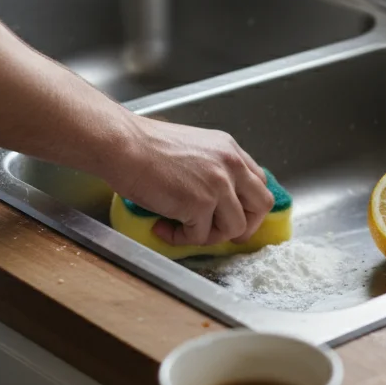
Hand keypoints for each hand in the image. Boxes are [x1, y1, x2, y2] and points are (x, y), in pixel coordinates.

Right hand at [106, 115, 274, 246]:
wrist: (124, 146)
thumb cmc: (145, 146)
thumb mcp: (194, 147)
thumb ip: (213, 167)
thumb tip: (218, 197)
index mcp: (230, 150)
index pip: (258, 182)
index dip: (249, 205)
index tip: (235, 216)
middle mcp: (231, 165)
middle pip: (261, 206)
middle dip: (245, 226)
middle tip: (221, 233)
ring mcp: (218, 186)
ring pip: (234, 228)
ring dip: (209, 236)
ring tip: (183, 229)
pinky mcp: (199, 204)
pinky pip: (199, 237)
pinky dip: (180, 239)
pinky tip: (162, 227)